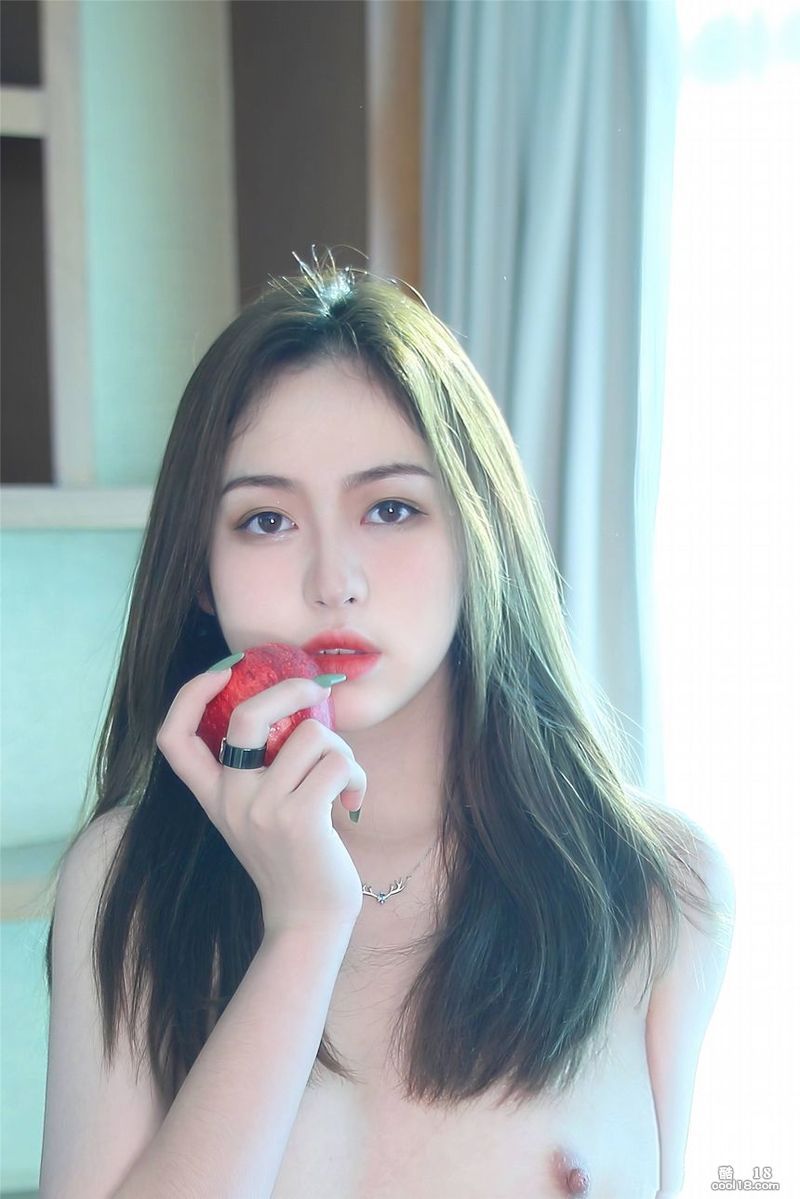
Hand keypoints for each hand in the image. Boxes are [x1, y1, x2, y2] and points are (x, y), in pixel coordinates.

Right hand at [157, 667, 366, 936]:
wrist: (308, 921)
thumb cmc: (296, 859)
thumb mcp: (262, 812)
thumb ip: (264, 767)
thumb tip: (300, 700)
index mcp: (213, 796)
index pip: (172, 737)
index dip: (190, 694)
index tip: (226, 669)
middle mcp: (230, 800)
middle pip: (246, 716)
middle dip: (291, 689)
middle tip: (319, 691)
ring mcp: (261, 810)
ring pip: (311, 736)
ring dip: (341, 751)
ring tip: (344, 780)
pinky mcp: (298, 820)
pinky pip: (336, 763)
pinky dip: (355, 775)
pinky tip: (353, 801)